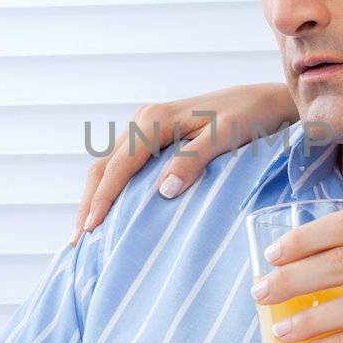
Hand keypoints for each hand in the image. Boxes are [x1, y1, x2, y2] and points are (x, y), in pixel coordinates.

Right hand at [73, 83, 294, 241]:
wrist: (265, 101)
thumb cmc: (250, 118)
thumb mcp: (226, 137)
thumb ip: (194, 160)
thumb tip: (164, 190)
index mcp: (156, 120)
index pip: (119, 165)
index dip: (102, 198)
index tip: (90, 229)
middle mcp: (144, 120)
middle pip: (104, 166)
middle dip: (89, 203)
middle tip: (78, 241)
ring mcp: (147, 127)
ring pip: (109, 166)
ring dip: (96, 197)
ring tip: (86, 233)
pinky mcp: (155, 137)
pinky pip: (123, 165)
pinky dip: (111, 189)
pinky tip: (110, 212)